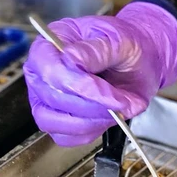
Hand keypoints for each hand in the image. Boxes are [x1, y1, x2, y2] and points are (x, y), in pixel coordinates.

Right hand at [23, 0, 176, 145]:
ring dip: (90, 122)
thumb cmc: (122, 45)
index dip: (78, 85)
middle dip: (91, 106)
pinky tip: (107, 117)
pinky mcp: (57, 122)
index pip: (51, 70)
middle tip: (120, 102)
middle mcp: (41, 74)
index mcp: (49, 45)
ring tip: (115, 110)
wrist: (136, 60)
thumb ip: (96, 50)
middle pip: (53, 99)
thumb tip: (73, 59)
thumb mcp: (117, 39)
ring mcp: (45, 100)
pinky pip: (65, 138)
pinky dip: (90, 132)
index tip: (106, 92)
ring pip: (55, 123)